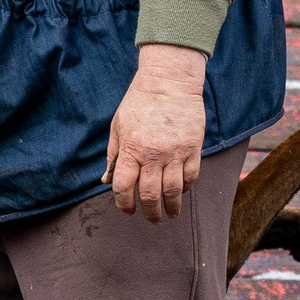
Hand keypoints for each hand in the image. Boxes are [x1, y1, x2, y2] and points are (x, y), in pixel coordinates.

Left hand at [106, 44, 208, 221]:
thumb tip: (106, 180)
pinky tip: (181, 192)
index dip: (123, 204)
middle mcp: (153, 154)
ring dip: (171, 207)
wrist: (169, 80)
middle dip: (150, 213)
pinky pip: (191, 176)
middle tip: (151, 219)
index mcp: (131, 148)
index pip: (124, 187)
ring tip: (170, 214)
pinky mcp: (193, 147)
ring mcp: (176, 152)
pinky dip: (186, 188)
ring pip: (174, 191)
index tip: (127, 210)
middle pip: (151, 195)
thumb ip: (114, 155)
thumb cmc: (139, 102)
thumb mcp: (118, 126)